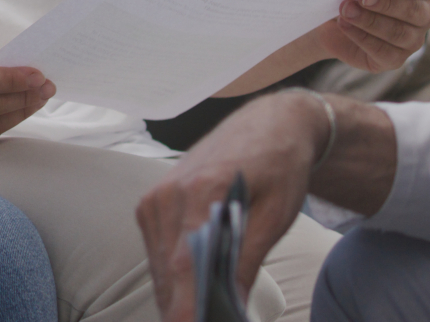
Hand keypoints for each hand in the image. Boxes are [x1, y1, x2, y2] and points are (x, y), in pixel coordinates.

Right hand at [135, 92, 331, 321]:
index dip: (186, 312)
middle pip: (168, 275)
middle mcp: (167, 196)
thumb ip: (246, 263)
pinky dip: (172, 277)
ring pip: (158, 268)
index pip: (184, 269)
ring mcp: (155, 198)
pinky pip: (156, 253)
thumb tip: (233, 308)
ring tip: (205, 315)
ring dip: (177, 298)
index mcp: (200, 194)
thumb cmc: (277, 169)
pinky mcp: (151, 202)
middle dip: (185, 312)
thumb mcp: (273, 218)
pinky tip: (192, 291)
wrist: (266, 126)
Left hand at [317, 0, 429, 71]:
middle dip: (387, 2)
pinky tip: (345, 24)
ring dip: (369, 20)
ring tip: (346, 10)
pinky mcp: (395, 59)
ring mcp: (413, 40)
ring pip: (398, 33)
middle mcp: (424, 15)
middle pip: (413, 10)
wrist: (335, 22)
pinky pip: (382, 51)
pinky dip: (361, 36)